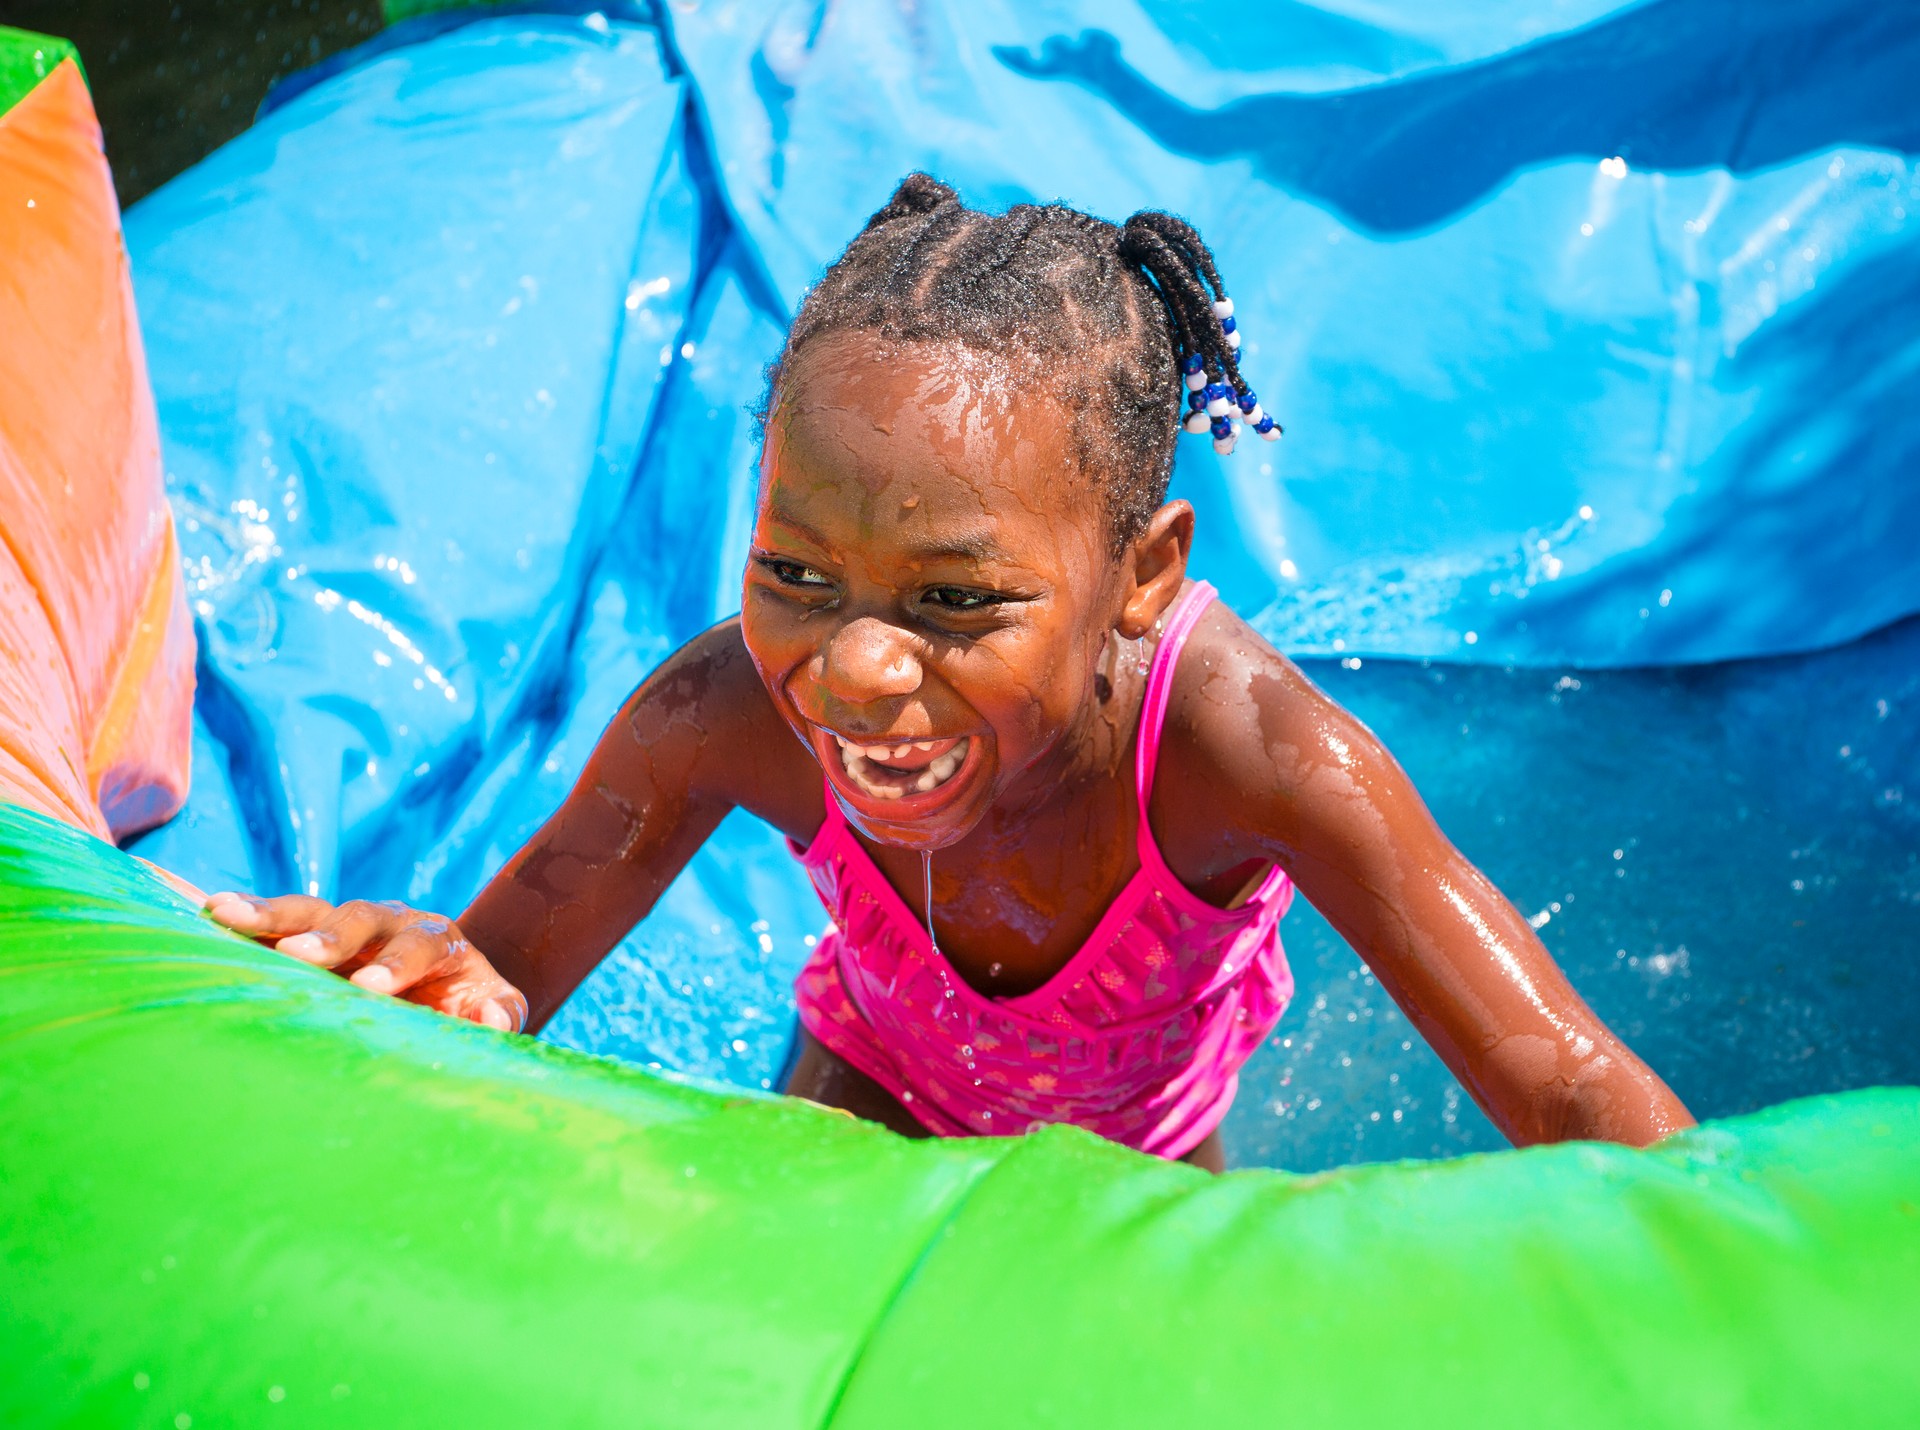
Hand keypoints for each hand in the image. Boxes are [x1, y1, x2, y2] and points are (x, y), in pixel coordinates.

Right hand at [203, 892, 528, 1031]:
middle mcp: (391, 922)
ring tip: (227, 914)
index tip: (370, 988)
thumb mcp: (492, 1010)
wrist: (445, 985)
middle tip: (300, 953)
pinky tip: (212, 910)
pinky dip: (249, 914)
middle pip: (362, 917)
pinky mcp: (310, 933)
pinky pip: (277, 919)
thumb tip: (494, 1024)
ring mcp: (348, 925)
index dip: (396, 965)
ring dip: (273, 914)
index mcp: (438, 940)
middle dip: (331, 936)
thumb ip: (499, 1015)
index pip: (419, 946)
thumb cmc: (466, 1005)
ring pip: (312, 909)